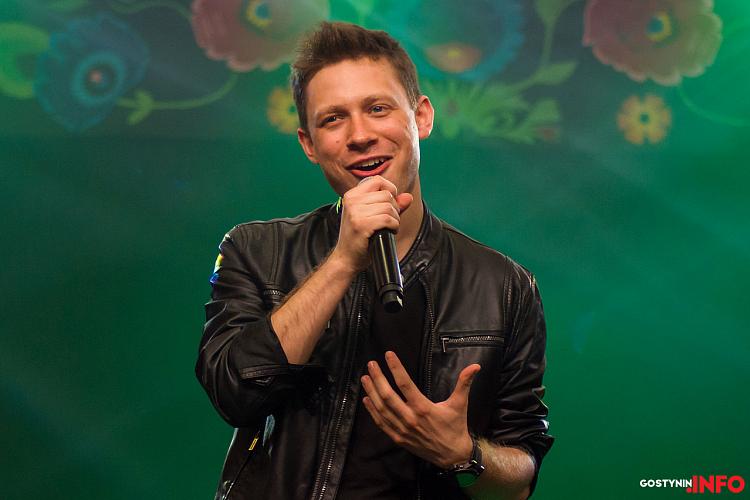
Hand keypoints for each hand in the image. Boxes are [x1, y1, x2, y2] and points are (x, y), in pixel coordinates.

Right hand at [331, 176, 412, 272]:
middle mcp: (352, 200)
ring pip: (389, 207)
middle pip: (387, 194)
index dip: (390, 190)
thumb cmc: (360, 237)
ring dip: (394, 219)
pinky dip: (393, 226)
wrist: (347, 257)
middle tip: (388, 221)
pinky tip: (387, 231)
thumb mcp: (373, 216)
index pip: (378, 180)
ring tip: (387, 227)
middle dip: (394, 208)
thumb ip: (392, 205)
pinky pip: (388, 219)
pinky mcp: (361, 224)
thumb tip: (408, 197)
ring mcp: (355, 212)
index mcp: (352, 195)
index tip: (390, 204)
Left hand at [361, 351, 480, 468]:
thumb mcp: (460, 404)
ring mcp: (402, 430)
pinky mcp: (399, 439)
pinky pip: (382, 424)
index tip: (388, 355)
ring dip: (371, 393)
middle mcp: (410, 418)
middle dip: (378, 378)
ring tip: (365, 378)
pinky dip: (372, 411)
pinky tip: (367, 400)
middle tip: (371, 364)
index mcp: (423, 408)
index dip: (395, 368)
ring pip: (382, 409)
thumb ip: (464, 383)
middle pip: (388, 396)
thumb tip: (475, 366)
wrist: (453, 455)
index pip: (405, 384)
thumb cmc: (455, 427)